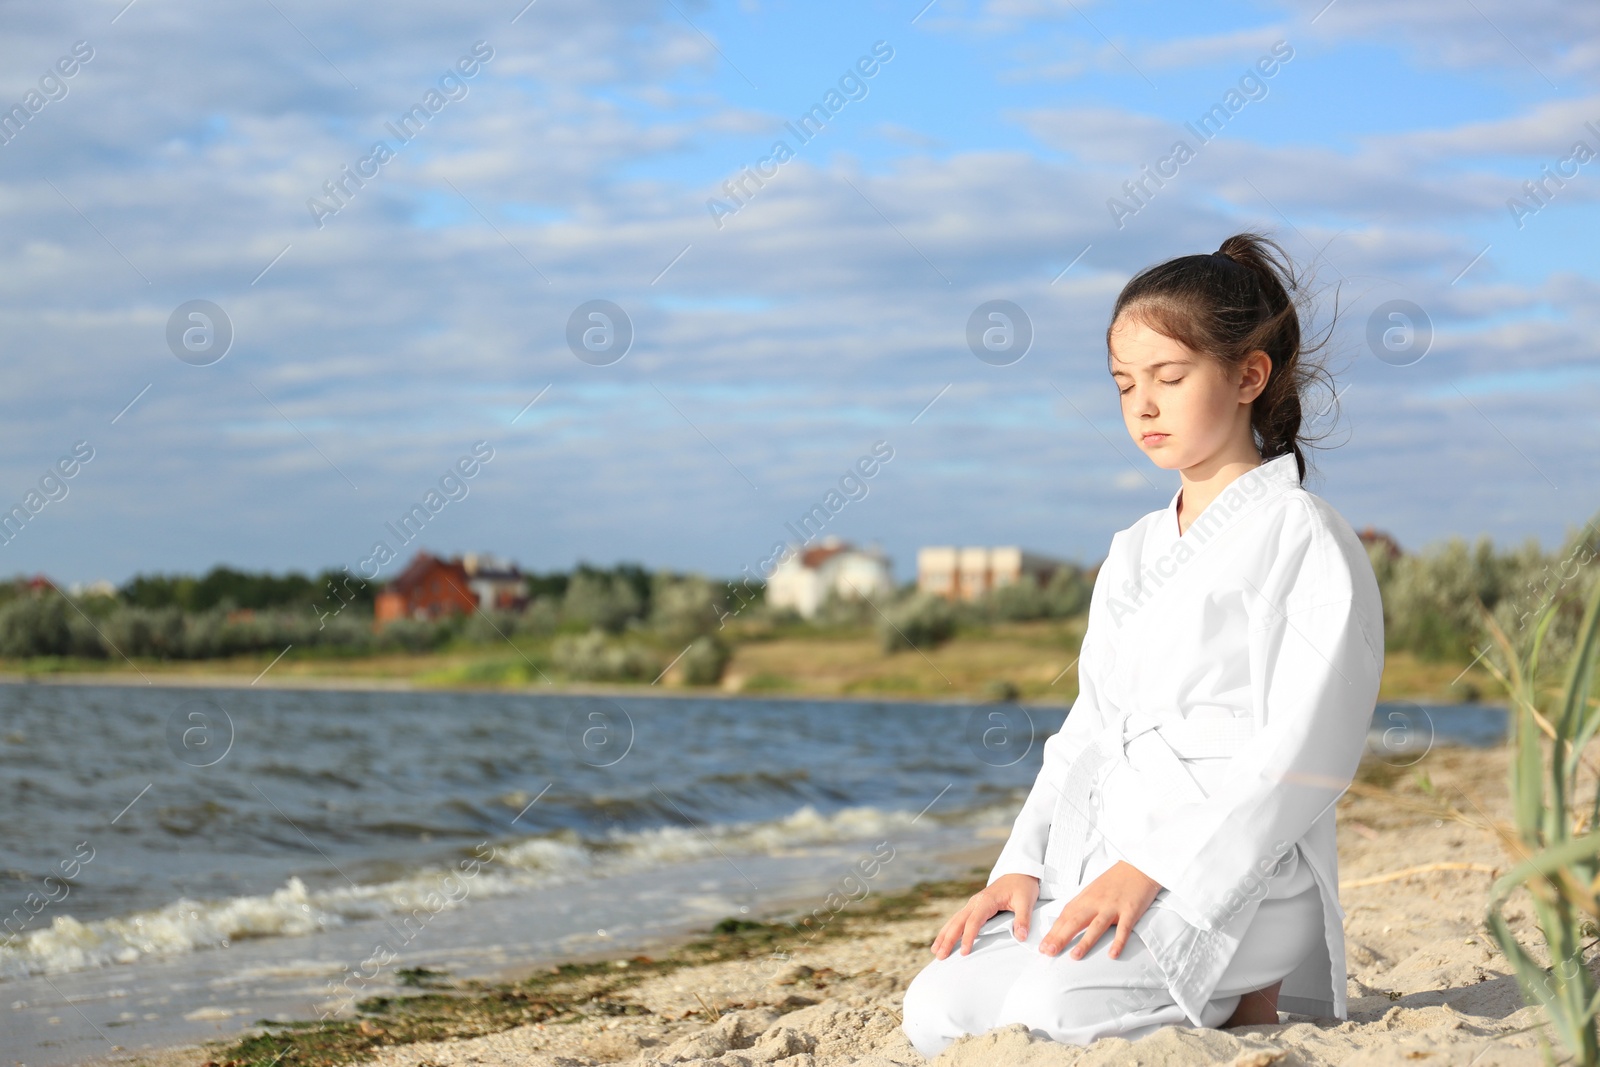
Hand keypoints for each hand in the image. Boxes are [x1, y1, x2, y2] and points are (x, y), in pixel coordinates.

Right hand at [929, 873, 1038, 958]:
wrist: (1019, 872)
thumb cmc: (1022, 887)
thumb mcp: (1026, 901)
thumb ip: (1023, 919)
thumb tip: (1021, 937)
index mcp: (986, 901)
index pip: (974, 921)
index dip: (968, 937)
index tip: (964, 952)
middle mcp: (975, 902)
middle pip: (958, 922)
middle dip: (947, 939)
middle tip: (940, 956)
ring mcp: (973, 904)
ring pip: (954, 920)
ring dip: (944, 935)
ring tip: (935, 951)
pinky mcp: (974, 907)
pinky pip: (958, 919)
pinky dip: (949, 930)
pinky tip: (944, 940)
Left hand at [1039, 861, 1160, 959]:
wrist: (1138, 866)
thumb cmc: (1115, 880)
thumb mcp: (1093, 890)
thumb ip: (1081, 905)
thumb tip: (1065, 922)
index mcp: (1085, 898)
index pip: (1065, 916)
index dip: (1053, 932)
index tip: (1043, 946)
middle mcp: (1096, 902)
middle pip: (1075, 921)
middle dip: (1060, 937)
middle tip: (1048, 952)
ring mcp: (1113, 906)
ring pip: (1097, 926)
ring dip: (1085, 941)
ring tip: (1074, 956)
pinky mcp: (1130, 910)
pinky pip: (1124, 928)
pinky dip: (1118, 941)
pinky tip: (1112, 954)